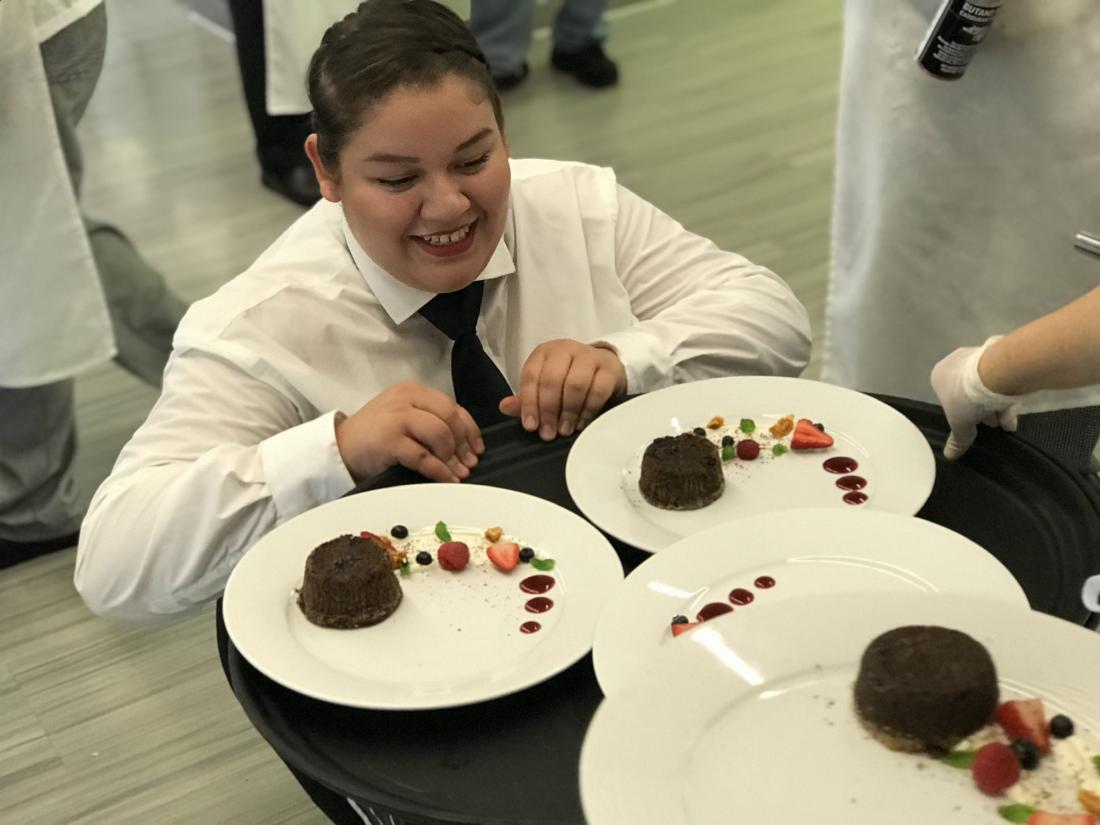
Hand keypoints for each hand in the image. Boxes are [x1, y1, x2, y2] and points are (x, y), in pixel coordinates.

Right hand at [335, 381, 482, 482]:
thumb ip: (430, 422)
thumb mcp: (404, 418)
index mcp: (414, 391)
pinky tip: (446, 479)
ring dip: (452, 458)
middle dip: (463, 445)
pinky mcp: (389, 438)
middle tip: (469, 465)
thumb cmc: (375, 436)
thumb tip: (466, 446)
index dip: (470, 430)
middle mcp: (407, 398)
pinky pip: (424, 456)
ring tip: (458, 474)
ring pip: (440, 434)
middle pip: (450, 418)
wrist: (339, 447)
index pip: (452, 407)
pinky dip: (439, 470)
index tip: (477, 449)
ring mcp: (397, 416)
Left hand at [498, 339, 626, 439]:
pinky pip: (598, 390)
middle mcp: (565, 350)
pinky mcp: (608, 368)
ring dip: (569, 412)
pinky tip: (581, 423)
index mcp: (544, 353)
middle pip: (552, 379)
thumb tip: (505, 407)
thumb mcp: (544, 386)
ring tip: (565, 430)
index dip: (529, 403)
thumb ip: (525, 399)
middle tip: (549, 433)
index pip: (532, 375)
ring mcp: (589, 356)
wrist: (605, 367)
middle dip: (549, 410)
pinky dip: (588, 410)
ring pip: (575, 384)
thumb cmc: (569, 378)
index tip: (531, 426)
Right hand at [929, 340, 1019, 459]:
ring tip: (1009, 421)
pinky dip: (1008, 393)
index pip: (949, 398)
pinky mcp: (998, 353)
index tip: (975, 424)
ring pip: (987, 384)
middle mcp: (954, 362)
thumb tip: (949, 456)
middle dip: (983, 410)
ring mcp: (976, 355)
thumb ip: (957, 440)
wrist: (995, 373)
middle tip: (994, 423)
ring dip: (997, 404)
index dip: (963, 414)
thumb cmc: (967, 398)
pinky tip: (1017, 408)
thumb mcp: (960, 425)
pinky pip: (1001, 376)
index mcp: (939, 376)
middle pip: (969, 391)